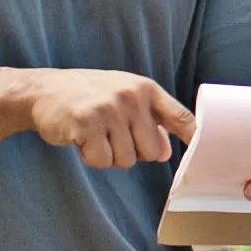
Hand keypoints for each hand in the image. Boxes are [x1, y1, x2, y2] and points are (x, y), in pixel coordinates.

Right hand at [18, 70, 192, 169]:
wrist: (43, 90)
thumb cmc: (89, 96)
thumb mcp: (124, 100)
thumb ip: (149, 123)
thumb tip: (165, 153)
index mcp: (146, 89)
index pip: (181, 117)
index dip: (195, 138)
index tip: (207, 154)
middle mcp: (131, 96)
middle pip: (151, 151)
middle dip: (132, 153)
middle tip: (110, 136)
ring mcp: (109, 108)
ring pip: (125, 160)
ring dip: (108, 155)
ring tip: (94, 134)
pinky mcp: (86, 123)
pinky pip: (101, 161)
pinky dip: (90, 158)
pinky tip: (80, 139)